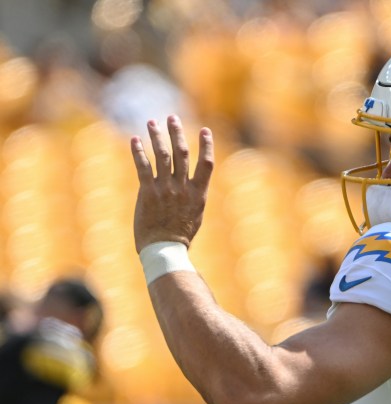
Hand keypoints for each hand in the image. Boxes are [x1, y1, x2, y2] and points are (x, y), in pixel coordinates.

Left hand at [131, 115, 214, 252]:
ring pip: (162, 156)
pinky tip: (135, 139)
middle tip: (172, 117)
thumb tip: (193, 183)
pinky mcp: (148, 193)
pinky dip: (139, 152)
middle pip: (182, 153)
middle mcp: (183, 188)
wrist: (164, 249)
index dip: (206, 145)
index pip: (206, 164)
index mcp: (198, 193)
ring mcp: (165, 189)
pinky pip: (143, 167)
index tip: (205, 130)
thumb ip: (194, 196)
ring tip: (152, 122)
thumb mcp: (195, 214)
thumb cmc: (180, 235)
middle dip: (177, 133)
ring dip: (157, 137)